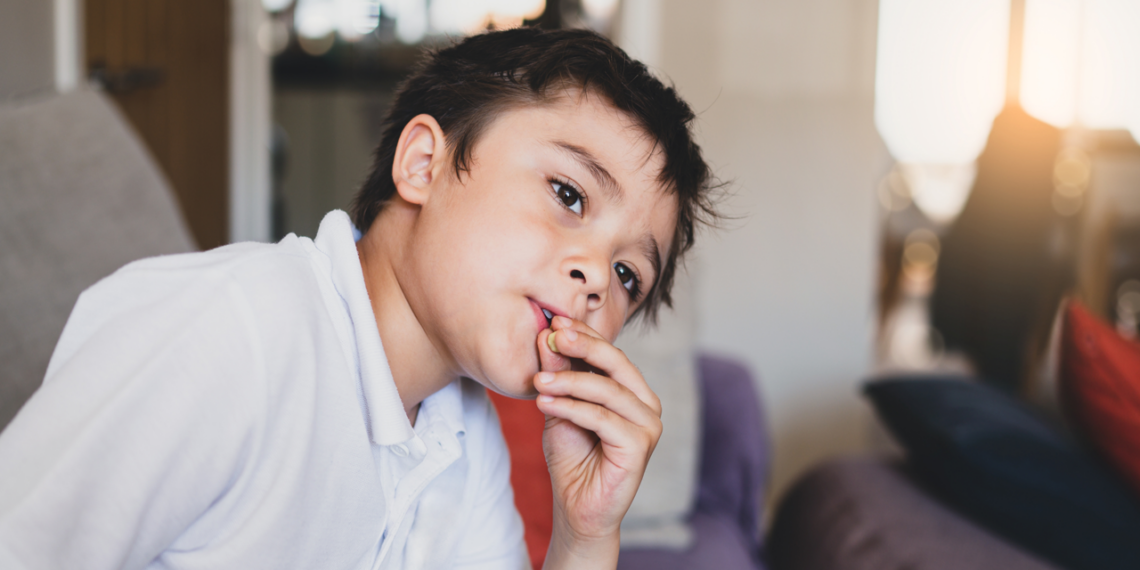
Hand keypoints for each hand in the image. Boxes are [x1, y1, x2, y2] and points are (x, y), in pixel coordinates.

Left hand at [534, 316, 662, 568]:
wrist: (576, 506)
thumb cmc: (572, 458)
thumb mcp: (559, 407)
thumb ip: (558, 375)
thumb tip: (546, 336)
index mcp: (631, 390)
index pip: (610, 354)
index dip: (584, 335)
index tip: (554, 323)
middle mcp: (645, 404)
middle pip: (617, 363)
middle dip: (583, 346)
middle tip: (552, 336)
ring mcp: (647, 425)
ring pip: (607, 390)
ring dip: (569, 382)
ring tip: (538, 382)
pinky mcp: (640, 446)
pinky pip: (602, 418)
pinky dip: (571, 408)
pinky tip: (544, 405)